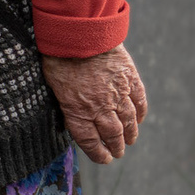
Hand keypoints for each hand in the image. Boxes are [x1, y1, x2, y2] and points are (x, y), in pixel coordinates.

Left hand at [40, 45, 146, 163]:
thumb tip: (72, 116)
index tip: (104, 159)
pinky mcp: (130, 79)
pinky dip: (140, 113)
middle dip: (115, 146)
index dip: (98, 153)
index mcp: (77, 111)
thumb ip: (67, 104)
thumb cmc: (59, 58)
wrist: (79, 34)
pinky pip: (139, 100)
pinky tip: (139, 120)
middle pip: (111, 134)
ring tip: (130, 141)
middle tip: (118, 153)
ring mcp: (118, 93)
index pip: (90, 140)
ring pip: (128, 121)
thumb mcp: (53, 86)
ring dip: (130, 134)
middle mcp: (100, 107)